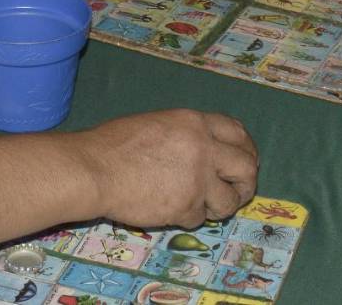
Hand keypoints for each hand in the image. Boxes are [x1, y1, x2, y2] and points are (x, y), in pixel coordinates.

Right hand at [77, 109, 258, 228]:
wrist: (94, 169)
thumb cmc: (114, 145)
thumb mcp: (158, 124)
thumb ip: (187, 136)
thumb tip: (206, 151)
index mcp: (195, 123)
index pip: (238, 132)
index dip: (246, 149)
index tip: (246, 160)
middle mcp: (204, 148)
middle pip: (247, 167)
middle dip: (247, 183)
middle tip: (238, 192)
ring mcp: (197, 179)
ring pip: (229, 200)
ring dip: (221, 207)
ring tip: (206, 207)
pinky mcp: (186, 206)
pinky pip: (199, 218)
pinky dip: (189, 218)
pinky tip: (172, 211)